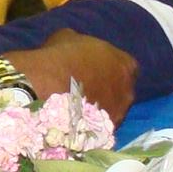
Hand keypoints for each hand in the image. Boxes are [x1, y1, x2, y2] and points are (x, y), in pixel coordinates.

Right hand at [5, 28, 137, 122]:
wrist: (44, 90)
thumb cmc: (60, 58)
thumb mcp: (70, 38)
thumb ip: (84, 46)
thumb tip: (79, 52)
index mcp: (125, 64)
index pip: (125, 65)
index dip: (110, 66)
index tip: (94, 68)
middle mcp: (128, 91)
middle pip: (122, 90)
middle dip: (108, 89)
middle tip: (87, 88)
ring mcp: (118, 114)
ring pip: (113, 111)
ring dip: (101, 108)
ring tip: (79, 108)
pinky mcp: (104, 133)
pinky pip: (100, 127)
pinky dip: (91, 124)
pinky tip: (75, 121)